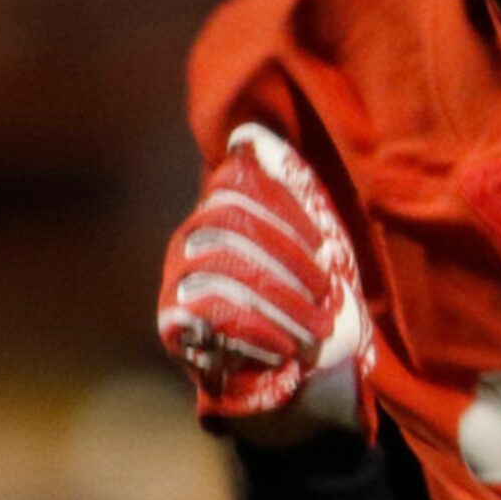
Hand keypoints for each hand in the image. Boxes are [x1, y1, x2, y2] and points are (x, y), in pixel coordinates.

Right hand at [157, 124, 372, 439]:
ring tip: (318, 329)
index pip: (238, 188)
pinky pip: (212, 319)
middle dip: (289, 262)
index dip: (284, 211)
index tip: (325, 246)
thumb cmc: (294, 291)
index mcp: (219, 209)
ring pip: (225, 274)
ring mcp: (175, 280)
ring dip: (281, 303)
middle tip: (329, 294)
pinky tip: (286, 349)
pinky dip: (258, 334)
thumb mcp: (301, 241)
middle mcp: (188, 238)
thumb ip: (285, 190)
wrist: (269, 363)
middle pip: (233, 229)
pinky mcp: (171, 323)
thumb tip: (249, 136)